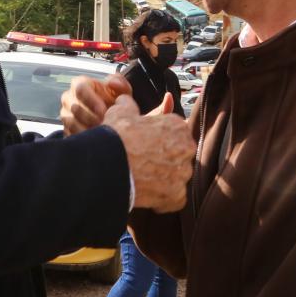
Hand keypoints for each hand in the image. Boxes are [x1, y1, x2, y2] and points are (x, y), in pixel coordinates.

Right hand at [60, 73, 131, 134]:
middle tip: (106, 123)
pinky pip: (71, 134)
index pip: (80, 89)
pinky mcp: (66, 130)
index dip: (92, 100)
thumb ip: (120, 83)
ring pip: (72, 123)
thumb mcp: (123, 91)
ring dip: (90, 129)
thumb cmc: (114, 104)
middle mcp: (69, 98)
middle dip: (93, 118)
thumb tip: (111, 82)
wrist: (113, 121)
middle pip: (75, 107)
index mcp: (80, 84)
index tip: (104, 111)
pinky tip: (96, 139)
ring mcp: (65, 115)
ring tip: (103, 132)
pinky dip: (85, 138)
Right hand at [104, 95, 194, 212]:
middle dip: (165, 159)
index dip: (159, 139)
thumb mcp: (120, 112)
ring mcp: (183, 173)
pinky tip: (149, 193)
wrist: (108, 166)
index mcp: (178, 126)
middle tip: (145, 162)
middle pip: (179, 155)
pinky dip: (164, 198)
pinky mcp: (177, 195)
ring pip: (177, 176)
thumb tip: (124, 98)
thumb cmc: (116, 138)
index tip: (147, 145)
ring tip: (145, 179)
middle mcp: (186, 149)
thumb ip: (128, 103)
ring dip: (165, 178)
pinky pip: (175, 198)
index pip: (175, 133)